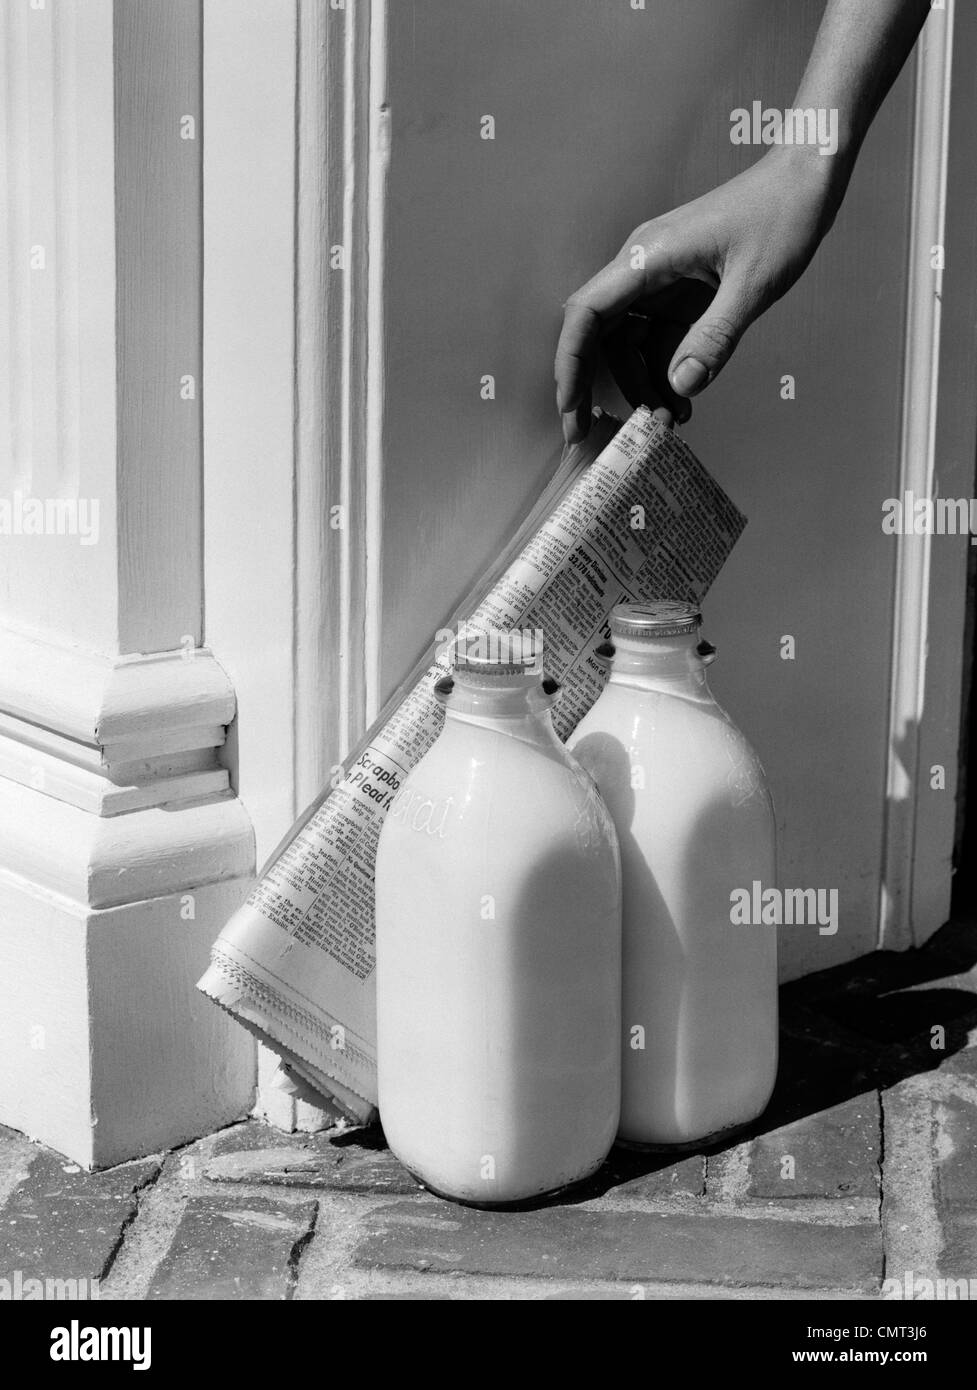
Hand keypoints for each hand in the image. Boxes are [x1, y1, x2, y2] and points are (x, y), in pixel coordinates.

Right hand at [554, 147, 846, 441]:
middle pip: (605, 339)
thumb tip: (682, 387)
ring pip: (633, 345)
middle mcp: (644, 269)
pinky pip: (661, 339)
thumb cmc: (782, 214)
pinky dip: (667, 371)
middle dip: (610, 388)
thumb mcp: (753, 284)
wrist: (808, 177)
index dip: (571, 365)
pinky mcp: (682, 292)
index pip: (587, 315)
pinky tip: (685, 398)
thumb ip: (715, 338)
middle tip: (624, 435)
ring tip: (671, 422)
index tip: (571, 409)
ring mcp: (662, 281)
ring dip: (644, 385)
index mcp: (648, 257)